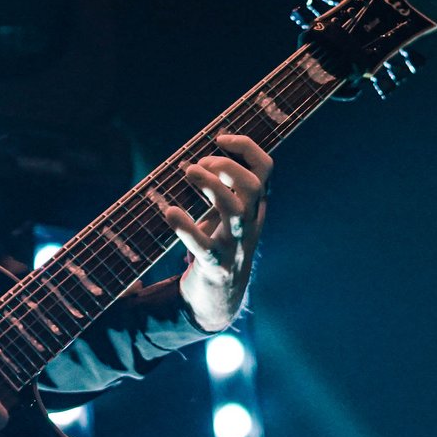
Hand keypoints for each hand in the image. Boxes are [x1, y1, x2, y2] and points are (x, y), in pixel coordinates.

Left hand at [162, 133, 271, 332]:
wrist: (219, 299)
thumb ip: (221, 188)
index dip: (246, 147)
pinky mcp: (216, 266)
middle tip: (198, 165)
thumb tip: (195, 157)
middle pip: (253, 187)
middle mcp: (250, 224)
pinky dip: (186, 227)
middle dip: (226, 167)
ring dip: (211, 186)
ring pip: (235, 211)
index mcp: (255, 207)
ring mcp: (235, 246)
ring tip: (187, 172)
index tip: (219, 138)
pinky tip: (170, 212)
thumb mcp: (225, 215)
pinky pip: (204, 245)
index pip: (266, 169)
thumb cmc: (218, 246)